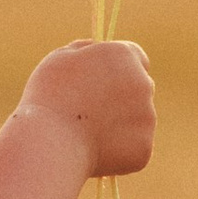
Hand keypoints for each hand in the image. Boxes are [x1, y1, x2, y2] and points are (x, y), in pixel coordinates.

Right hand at [22, 38, 155, 178]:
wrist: (52, 143)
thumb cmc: (50, 97)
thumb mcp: (60, 59)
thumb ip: (84, 49)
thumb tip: (95, 48)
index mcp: (124, 56)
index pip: (137, 57)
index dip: (120, 69)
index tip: (105, 80)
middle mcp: (143, 83)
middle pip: (140, 88)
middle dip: (122, 97)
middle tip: (92, 110)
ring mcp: (147, 117)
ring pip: (137, 119)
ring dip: (119, 123)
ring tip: (87, 133)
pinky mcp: (144, 147)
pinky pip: (133, 146)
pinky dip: (118, 149)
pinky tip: (94, 150)